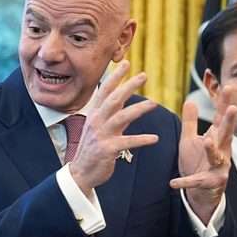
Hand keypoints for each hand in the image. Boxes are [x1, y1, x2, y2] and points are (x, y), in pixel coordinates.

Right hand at [69, 60, 159, 192]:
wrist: (81, 173)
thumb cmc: (93, 150)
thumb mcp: (100, 128)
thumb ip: (114, 114)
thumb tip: (126, 100)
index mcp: (95, 115)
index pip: (104, 91)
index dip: (115, 76)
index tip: (126, 63)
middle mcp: (96, 122)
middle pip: (113, 99)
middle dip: (128, 86)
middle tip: (144, 75)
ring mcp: (101, 135)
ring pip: (120, 117)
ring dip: (138, 109)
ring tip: (153, 103)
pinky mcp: (107, 150)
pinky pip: (127, 142)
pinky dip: (141, 139)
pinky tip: (155, 139)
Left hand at [170, 89, 236, 224]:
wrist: (200, 193)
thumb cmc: (197, 163)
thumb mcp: (190, 140)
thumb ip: (190, 122)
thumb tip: (190, 100)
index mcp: (216, 139)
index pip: (221, 118)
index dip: (224, 103)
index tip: (228, 86)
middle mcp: (222, 151)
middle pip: (226, 134)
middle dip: (230, 121)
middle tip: (233, 108)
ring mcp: (218, 168)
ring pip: (217, 157)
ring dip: (212, 149)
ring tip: (206, 141)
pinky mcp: (210, 183)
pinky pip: (197, 182)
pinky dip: (185, 182)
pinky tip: (173, 183)